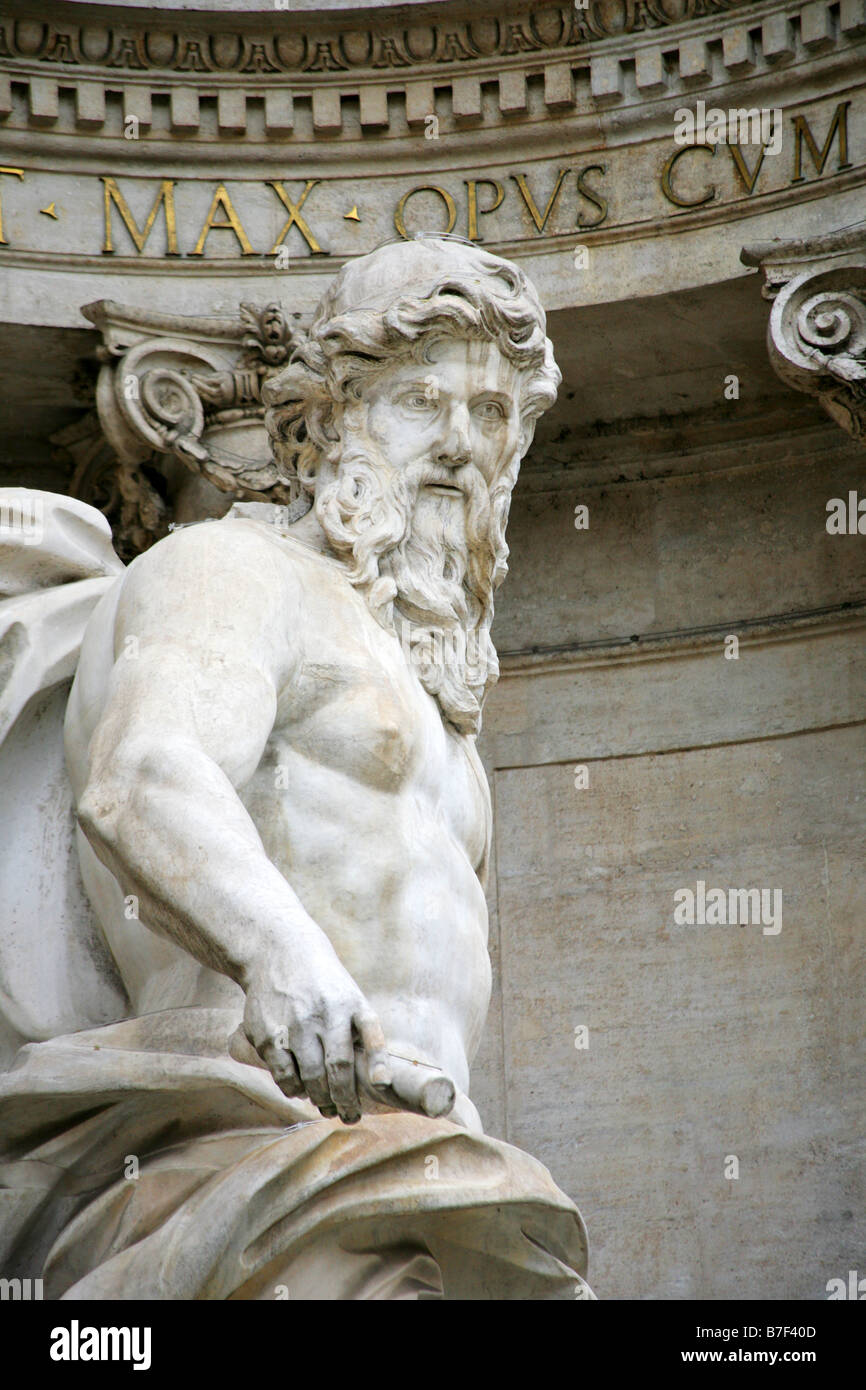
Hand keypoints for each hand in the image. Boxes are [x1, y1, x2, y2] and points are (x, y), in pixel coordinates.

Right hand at [242, 942, 391, 1124]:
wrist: (278, 953)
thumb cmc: (324, 984)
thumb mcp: (351, 996)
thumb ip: (365, 1032)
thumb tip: (380, 1079)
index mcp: (349, 1004)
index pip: (369, 1041)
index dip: (377, 1068)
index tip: (380, 1089)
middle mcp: (322, 1014)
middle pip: (336, 1069)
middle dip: (344, 1100)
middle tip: (348, 1114)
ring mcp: (292, 1024)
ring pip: (309, 1077)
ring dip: (319, 1099)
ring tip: (326, 1106)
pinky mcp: (266, 1034)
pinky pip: (282, 1074)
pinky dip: (292, 1089)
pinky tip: (299, 1091)